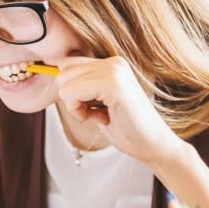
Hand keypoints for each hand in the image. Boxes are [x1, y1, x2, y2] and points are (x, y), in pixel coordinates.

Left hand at [56, 55, 182, 165]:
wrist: (154, 146)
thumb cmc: (127, 129)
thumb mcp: (99, 102)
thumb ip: (82, 87)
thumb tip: (54, 74)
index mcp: (112, 64)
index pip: (67, 64)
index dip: (71, 91)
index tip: (93, 107)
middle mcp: (113, 62)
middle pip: (63, 72)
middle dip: (72, 98)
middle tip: (98, 113)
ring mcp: (114, 71)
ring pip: (65, 83)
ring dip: (76, 106)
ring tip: (102, 115)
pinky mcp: (113, 85)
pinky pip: (72, 93)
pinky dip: (79, 111)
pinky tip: (102, 118)